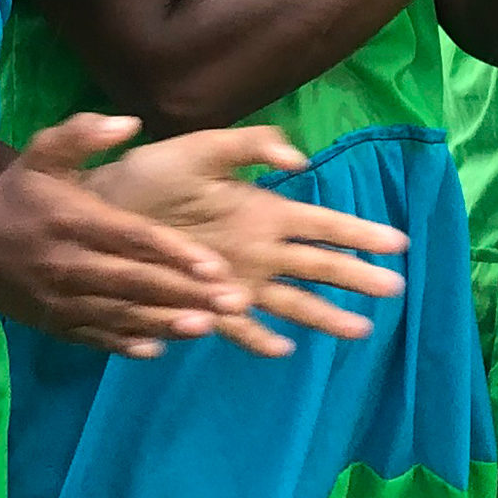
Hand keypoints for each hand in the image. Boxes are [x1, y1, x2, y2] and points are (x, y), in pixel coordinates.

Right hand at [0, 115, 252, 358]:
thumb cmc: (16, 195)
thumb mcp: (42, 154)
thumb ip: (82, 133)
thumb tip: (129, 122)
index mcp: (72, 220)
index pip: (132, 238)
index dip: (175, 252)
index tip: (215, 264)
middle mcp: (67, 264)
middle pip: (135, 282)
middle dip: (186, 293)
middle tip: (235, 299)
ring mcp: (60, 299)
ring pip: (121, 314)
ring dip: (166, 323)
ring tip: (211, 326)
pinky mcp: (54, 323)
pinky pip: (95, 336)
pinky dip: (125, 344)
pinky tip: (158, 349)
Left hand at [87, 126, 411, 356]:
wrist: (100, 206)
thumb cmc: (150, 173)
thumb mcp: (202, 148)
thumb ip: (250, 146)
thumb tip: (299, 159)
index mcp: (263, 209)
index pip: (322, 224)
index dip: (358, 233)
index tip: (397, 243)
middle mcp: (258, 248)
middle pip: (318, 266)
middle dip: (356, 277)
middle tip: (395, 289)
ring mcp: (236, 279)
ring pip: (291, 301)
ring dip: (324, 315)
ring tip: (360, 331)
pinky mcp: (206, 301)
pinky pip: (239, 326)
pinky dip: (260, 339)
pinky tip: (283, 350)